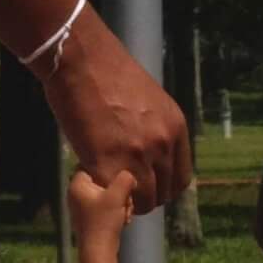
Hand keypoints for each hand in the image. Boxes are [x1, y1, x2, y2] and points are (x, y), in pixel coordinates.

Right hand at [42, 6, 190, 211]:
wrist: (81, 60)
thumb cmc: (109, 73)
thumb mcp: (151, 102)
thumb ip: (156, 130)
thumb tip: (151, 156)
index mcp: (176, 128)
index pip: (181, 179)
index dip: (163, 188)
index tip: (147, 187)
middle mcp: (163, 144)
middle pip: (163, 193)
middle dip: (144, 197)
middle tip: (122, 190)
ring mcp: (138, 156)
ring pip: (143, 201)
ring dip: (126, 201)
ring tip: (106, 186)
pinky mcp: (109, 164)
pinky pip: (115, 196)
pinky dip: (104, 194)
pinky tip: (92, 178)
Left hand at [68, 167, 135, 255]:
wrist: (99, 251)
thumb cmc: (104, 221)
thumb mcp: (117, 195)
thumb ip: (125, 178)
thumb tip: (130, 174)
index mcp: (77, 184)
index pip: (91, 164)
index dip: (108, 169)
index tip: (120, 178)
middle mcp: (76, 193)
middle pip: (102, 180)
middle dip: (119, 190)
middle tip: (126, 199)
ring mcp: (83, 206)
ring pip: (107, 194)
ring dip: (121, 201)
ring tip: (126, 211)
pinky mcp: (90, 217)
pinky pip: (106, 206)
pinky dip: (116, 211)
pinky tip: (124, 219)